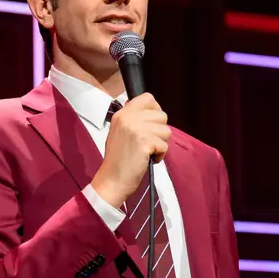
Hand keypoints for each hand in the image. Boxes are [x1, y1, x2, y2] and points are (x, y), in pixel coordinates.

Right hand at [91, 93, 169, 207]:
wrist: (112, 180)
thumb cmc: (118, 160)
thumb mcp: (119, 132)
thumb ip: (133, 120)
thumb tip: (152, 112)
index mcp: (122, 114)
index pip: (148, 98)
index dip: (155, 111)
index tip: (151, 125)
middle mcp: (128, 117)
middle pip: (162, 115)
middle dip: (159, 131)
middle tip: (148, 143)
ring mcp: (136, 129)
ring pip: (166, 131)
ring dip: (160, 144)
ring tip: (147, 152)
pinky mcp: (145, 142)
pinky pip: (165, 145)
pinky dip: (160, 155)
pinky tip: (148, 159)